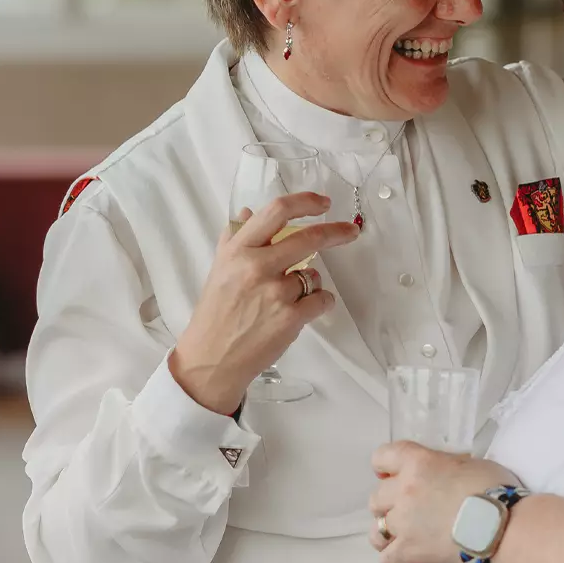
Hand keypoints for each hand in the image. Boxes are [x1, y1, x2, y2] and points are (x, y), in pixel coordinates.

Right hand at [171, 193, 358, 414]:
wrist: (211, 360)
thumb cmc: (215, 313)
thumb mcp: (219, 269)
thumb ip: (233, 237)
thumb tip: (248, 210)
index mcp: (238, 250)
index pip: (276, 211)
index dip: (305, 202)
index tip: (324, 203)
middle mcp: (256, 266)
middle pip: (309, 237)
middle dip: (337, 232)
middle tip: (351, 231)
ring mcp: (275, 292)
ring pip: (315, 274)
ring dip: (310, 284)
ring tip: (286, 301)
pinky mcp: (290, 317)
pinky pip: (322, 299)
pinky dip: (318, 305)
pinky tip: (298, 314)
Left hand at [369, 441, 520, 562]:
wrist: (502, 528)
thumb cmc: (493, 489)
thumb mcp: (467, 462)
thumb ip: (443, 465)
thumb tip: (440, 473)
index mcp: (417, 463)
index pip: (381, 457)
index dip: (385, 467)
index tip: (393, 474)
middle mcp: (403, 491)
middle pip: (376, 497)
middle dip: (389, 501)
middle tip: (411, 507)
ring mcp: (402, 524)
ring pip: (376, 529)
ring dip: (388, 530)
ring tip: (404, 534)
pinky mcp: (408, 552)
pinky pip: (385, 558)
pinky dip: (394, 557)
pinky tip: (408, 554)